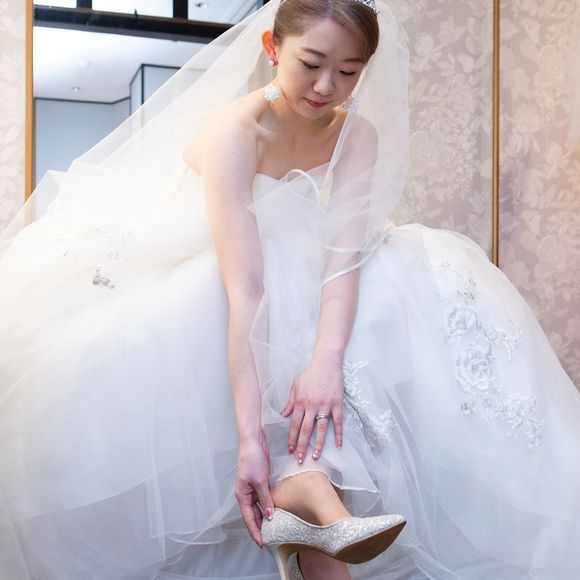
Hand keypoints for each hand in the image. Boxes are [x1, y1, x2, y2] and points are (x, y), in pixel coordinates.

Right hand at [235, 430, 273, 546]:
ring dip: (265, 517)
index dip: (255, 532)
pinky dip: (268, 505)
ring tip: (275, 528)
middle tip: (271, 539)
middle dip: (260, 527)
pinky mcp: (259, 481)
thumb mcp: (260, 481)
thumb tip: (269, 515)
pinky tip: (276, 510)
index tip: (262, 543)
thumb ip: (264, 499)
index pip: (248, 519)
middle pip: (253, 515)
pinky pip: (263, 498)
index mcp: (242, 495)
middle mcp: (246, 493)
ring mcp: (252, 487)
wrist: (253, 441)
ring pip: (259, 507)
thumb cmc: (252, 458)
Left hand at [280, 353, 343, 462]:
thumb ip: (290, 402)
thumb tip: (283, 415)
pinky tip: (338, 444)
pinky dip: (338, 433)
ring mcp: (325, 405)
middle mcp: (311, 405)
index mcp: (300, 402)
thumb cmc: (310, 374)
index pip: (294, 424)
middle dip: (302, 446)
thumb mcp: (296, 386)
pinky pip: (338, 421)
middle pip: (306, 430)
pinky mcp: (337, 403)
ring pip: (321, 428)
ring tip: (315, 456)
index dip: (292, 438)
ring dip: (318, 444)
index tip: (290, 450)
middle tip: (299, 460)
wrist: (326, 362)